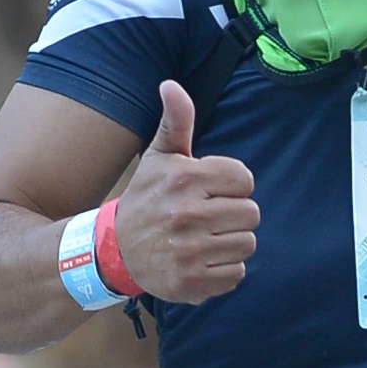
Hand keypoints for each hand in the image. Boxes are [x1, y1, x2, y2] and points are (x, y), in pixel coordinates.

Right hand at [109, 82, 258, 302]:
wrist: (115, 250)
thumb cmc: (146, 199)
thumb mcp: (159, 157)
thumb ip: (176, 121)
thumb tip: (171, 85)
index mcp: (184, 179)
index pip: (245, 180)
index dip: (232, 186)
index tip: (210, 191)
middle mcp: (187, 214)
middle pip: (251, 214)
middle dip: (233, 215)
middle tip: (208, 218)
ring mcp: (189, 251)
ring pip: (247, 244)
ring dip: (231, 243)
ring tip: (205, 239)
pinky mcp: (191, 282)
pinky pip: (237, 275)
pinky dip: (224, 271)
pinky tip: (202, 261)